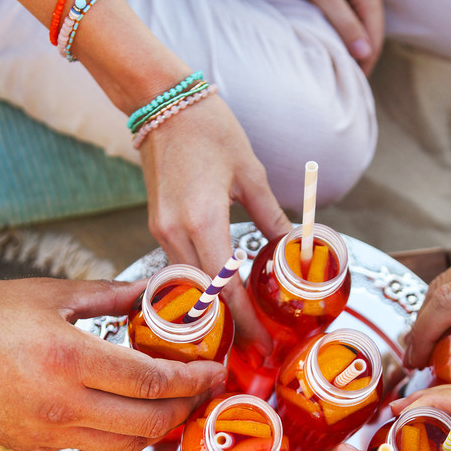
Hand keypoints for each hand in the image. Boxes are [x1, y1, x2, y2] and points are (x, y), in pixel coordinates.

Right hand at [0, 278, 226, 450]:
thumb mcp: (46, 295)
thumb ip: (108, 296)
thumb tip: (153, 289)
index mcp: (68, 359)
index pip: (151, 381)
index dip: (191, 380)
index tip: (213, 371)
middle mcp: (62, 404)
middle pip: (149, 421)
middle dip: (185, 408)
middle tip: (201, 389)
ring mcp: (49, 433)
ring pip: (126, 444)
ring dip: (158, 427)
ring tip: (172, 402)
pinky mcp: (37, 448)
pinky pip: (95, 449)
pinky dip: (123, 435)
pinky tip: (129, 412)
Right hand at [139, 93, 290, 349]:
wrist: (160, 100)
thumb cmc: (208, 128)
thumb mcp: (251, 173)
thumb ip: (272, 218)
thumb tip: (294, 250)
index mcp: (203, 220)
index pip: (227, 288)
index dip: (246, 322)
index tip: (263, 346)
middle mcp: (175, 232)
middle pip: (203, 297)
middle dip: (229, 327)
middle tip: (254, 350)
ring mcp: (160, 231)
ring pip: (189, 287)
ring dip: (213, 311)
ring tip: (240, 330)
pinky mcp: (156, 226)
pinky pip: (179, 269)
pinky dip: (201, 288)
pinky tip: (220, 297)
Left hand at [276, 0, 384, 76]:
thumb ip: (345, 24)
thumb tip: (365, 54)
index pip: (374, 40)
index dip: (365, 66)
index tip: (352, 87)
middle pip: (373, 32)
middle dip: (362, 58)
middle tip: (345, 83)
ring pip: (366, 20)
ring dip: (356, 43)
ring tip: (342, 66)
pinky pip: (358, 8)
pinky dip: (351, 27)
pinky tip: (340, 38)